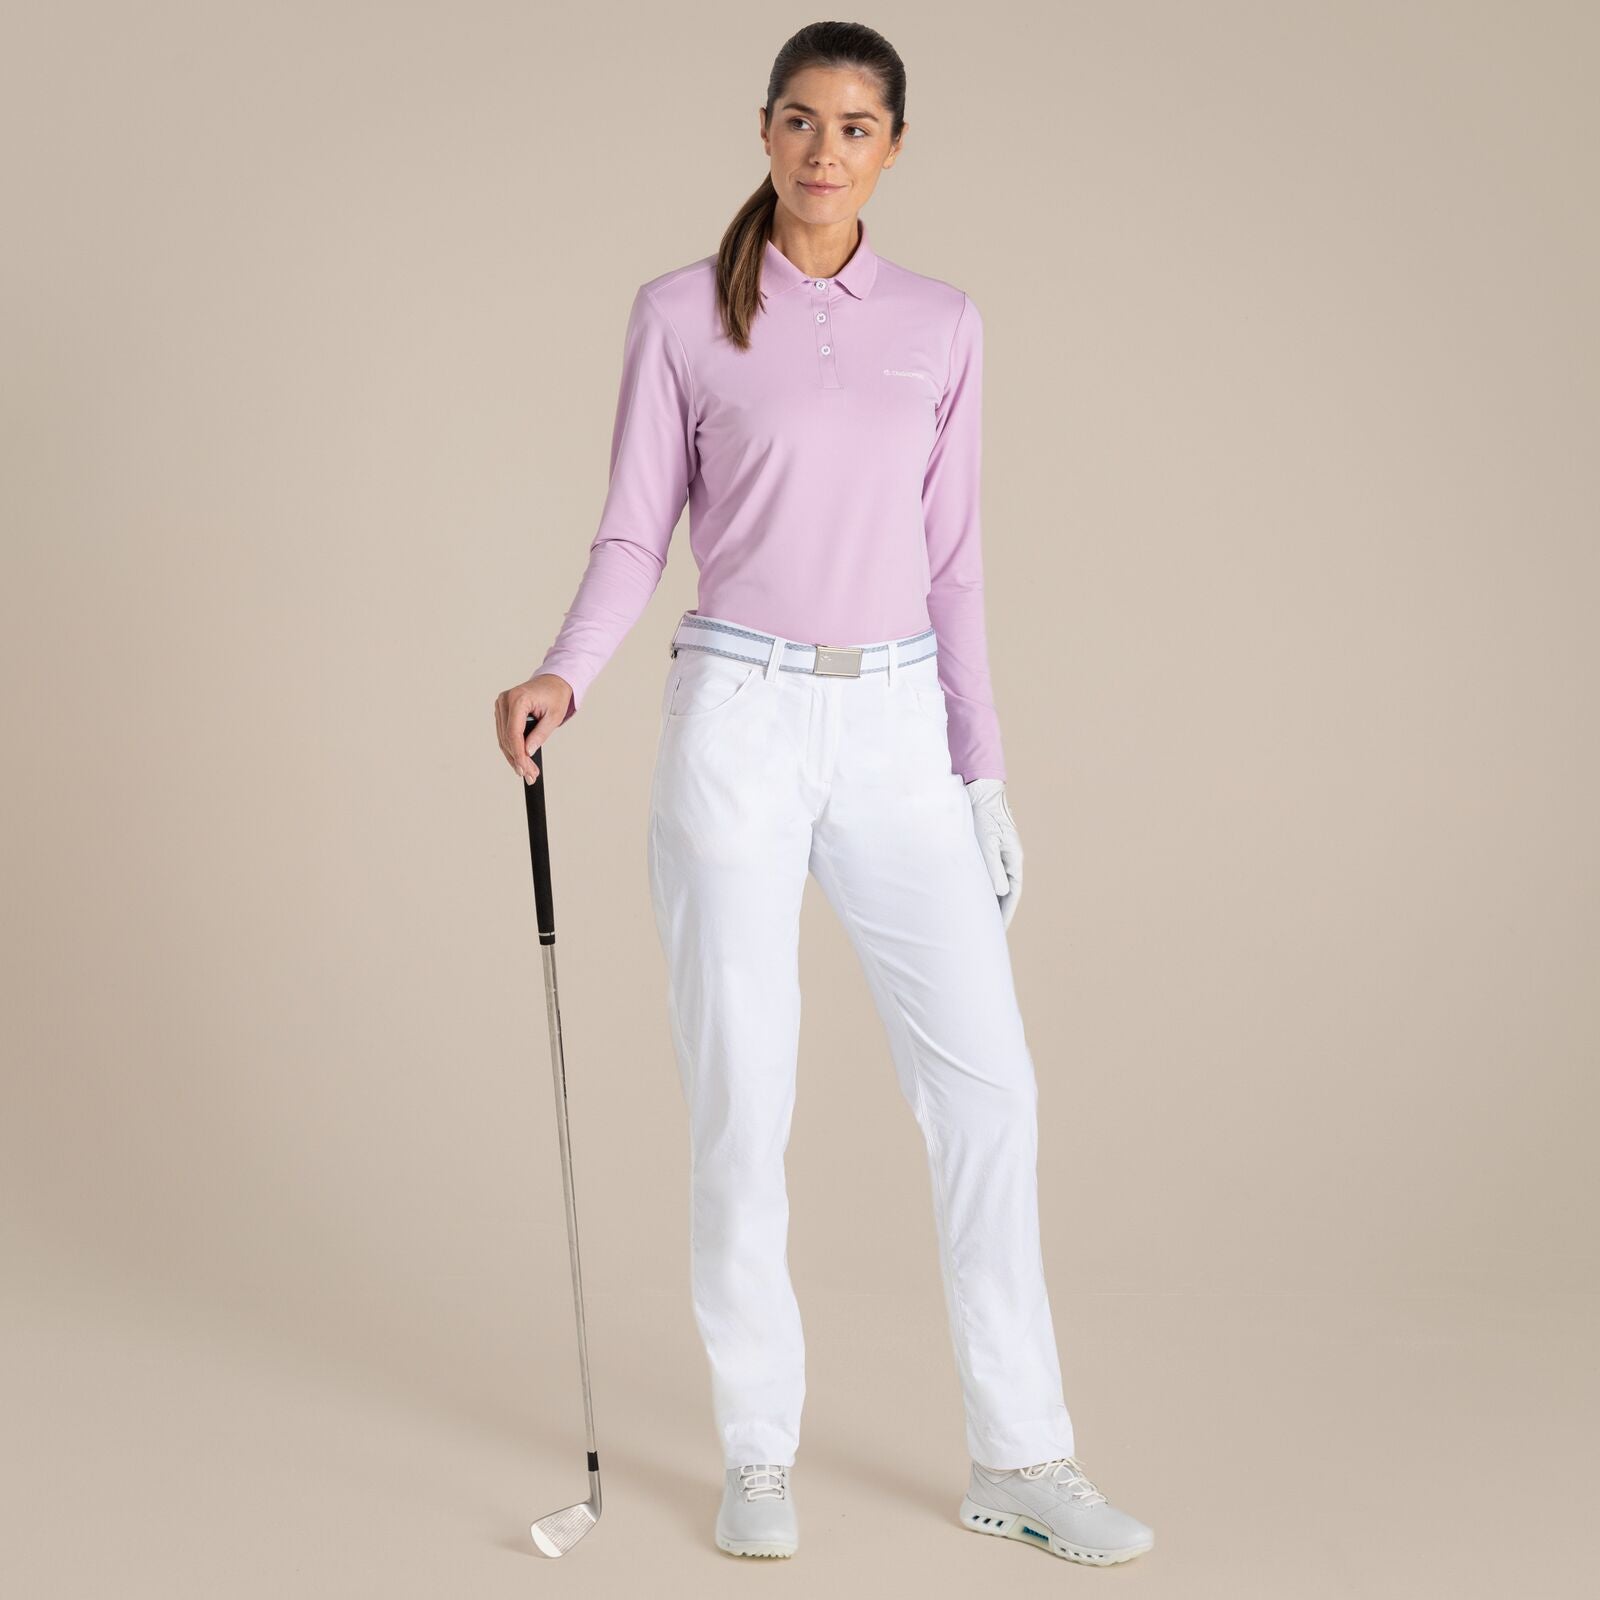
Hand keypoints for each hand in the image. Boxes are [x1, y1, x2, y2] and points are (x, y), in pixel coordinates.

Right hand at [495, 673, 573, 784]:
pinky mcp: (502, 711)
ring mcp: (501, 705)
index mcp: (518, 698)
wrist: (553, 682)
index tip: (524, 769)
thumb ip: (540, 735)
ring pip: (503, 738)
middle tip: (529, 775)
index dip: (518, 753)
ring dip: (514, 757)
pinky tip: (520, 761)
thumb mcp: (554, 717)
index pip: (513, 732)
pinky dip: (512, 748)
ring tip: (527, 772)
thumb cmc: (555, 696)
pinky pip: (504, 733)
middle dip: (517, 759)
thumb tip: (528, 752)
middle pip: (507, 738)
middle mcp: (505, 700)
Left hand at [965, 777, 1022, 928]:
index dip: (1005, 914)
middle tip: (988, 933)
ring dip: (990, 901)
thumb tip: (1001, 892)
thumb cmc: (983, 814)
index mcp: (1014, 860)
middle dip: (998, 913)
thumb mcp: (988, 842)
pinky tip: (972, 895)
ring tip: (980, 920)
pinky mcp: (988, 848)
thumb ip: (993, 867)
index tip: (998, 932)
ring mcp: (1000, 854)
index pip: (1012, 894)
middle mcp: (1009, 859)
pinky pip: (987, 874)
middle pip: (1006, 892)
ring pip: (996, 884)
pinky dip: (982, 887)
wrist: (980, 790)